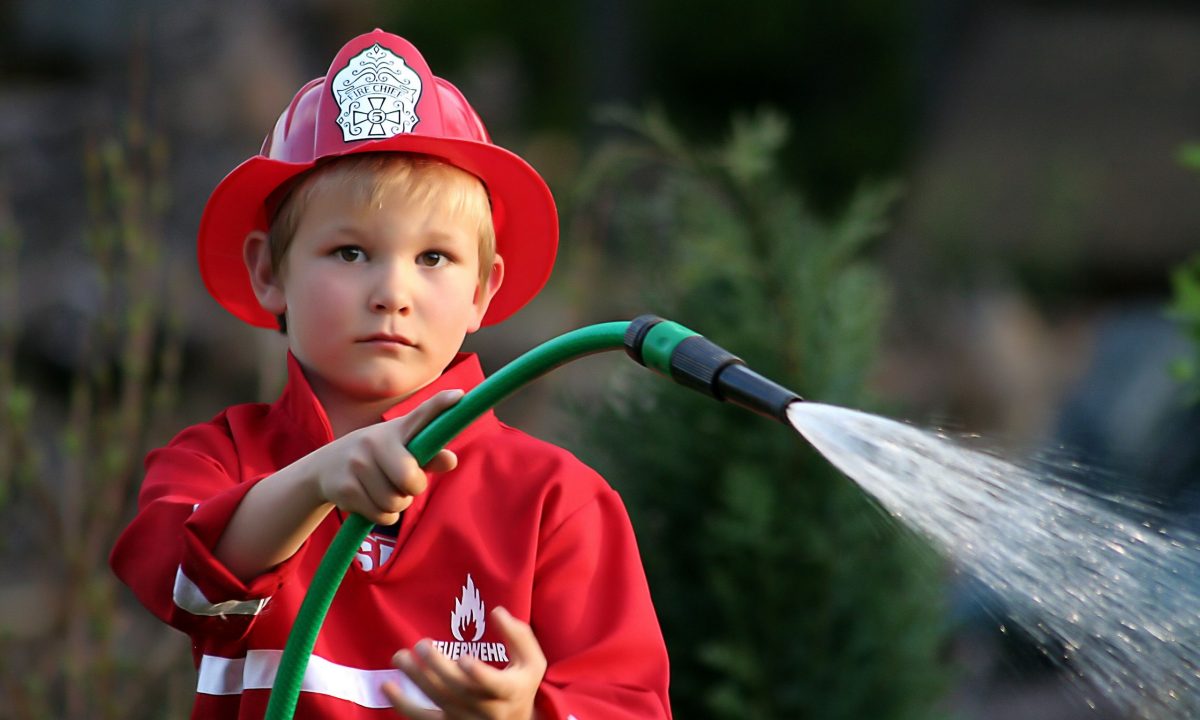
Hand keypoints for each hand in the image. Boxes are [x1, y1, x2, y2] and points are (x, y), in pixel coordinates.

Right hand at [310, 390, 461, 524]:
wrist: (324, 468)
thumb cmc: (375, 457)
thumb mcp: (400, 449)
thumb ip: (429, 455)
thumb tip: (451, 460)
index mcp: (396, 429)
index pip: (423, 414)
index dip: (441, 406)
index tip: (459, 395)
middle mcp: (375, 441)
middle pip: (410, 479)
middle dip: (413, 488)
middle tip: (404, 483)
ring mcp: (357, 464)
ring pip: (396, 502)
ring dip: (396, 504)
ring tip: (383, 489)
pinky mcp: (346, 488)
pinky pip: (382, 516)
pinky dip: (384, 516)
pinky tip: (371, 500)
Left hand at [383, 607, 546, 719]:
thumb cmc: (521, 683)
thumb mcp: (532, 660)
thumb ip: (518, 635)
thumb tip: (496, 612)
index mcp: (511, 690)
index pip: (495, 686)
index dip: (479, 674)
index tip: (463, 659)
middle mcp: (488, 710)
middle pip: (460, 690)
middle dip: (438, 668)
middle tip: (421, 645)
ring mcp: (467, 719)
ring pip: (439, 702)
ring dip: (417, 679)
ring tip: (400, 657)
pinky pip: (424, 718)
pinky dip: (403, 704)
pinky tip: (388, 687)